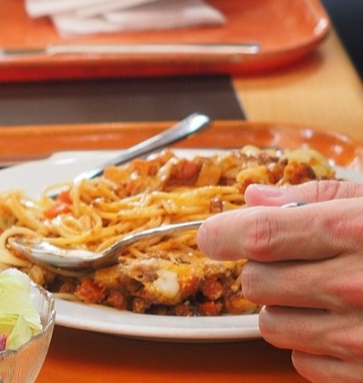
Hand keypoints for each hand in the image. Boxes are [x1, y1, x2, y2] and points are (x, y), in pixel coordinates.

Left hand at [198, 180, 362, 382]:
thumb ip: (314, 197)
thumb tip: (253, 198)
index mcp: (357, 232)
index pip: (259, 235)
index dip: (222, 234)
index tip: (213, 235)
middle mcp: (356, 286)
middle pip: (257, 283)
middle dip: (262, 270)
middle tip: (291, 262)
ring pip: (272, 327)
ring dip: (284, 310)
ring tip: (322, 294)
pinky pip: (305, 365)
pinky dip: (313, 347)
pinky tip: (343, 326)